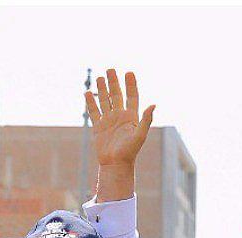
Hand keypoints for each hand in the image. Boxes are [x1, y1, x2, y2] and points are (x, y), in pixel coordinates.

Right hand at [86, 69, 153, 200]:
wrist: (115, 164)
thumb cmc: (130, 152)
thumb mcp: (140, 135)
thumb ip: (146, 119)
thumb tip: (154, 104)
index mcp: (131, 117)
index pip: (132, 96)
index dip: (131, 85)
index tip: (129, 72)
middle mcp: (120, 116)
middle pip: (117, 95)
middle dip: (114, 82)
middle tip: (110, 69)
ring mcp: (108, 121)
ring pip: (105, 101)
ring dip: (102, 89)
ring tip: (99, 77)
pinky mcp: (98, 126)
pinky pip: (94, 111)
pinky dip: (91, 102)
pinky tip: (88, 92)